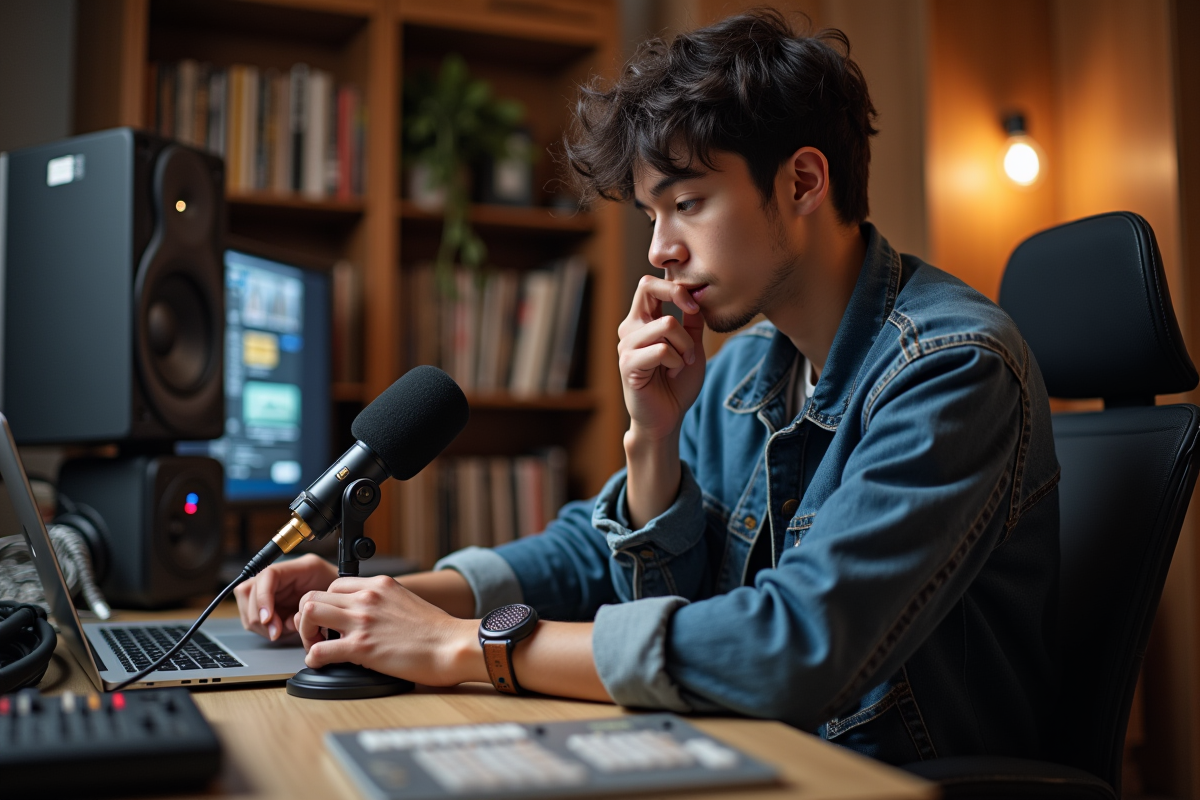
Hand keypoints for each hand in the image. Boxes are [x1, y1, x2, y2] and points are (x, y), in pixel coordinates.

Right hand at [234, 553, 336, 640]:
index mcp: (300, 567)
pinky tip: (279, 630)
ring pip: (247, 602)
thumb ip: (308, 607)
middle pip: (249, 589)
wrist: (346, 606)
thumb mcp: (331, 598)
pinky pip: (254, 615)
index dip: (263, 597)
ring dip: (258, 622)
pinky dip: (262, 628)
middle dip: (258, 614)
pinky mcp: (272, 603)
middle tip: (274, 632)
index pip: (268, 575)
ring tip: (278, 632)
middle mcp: (284, 575)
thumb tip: (281, 623)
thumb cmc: (343, 598)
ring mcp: (275, 589)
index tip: (267, 619)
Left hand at [295, 575, 479, 685]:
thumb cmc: (438, 631)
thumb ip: (384, 603)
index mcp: (380, 585)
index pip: (334, 584)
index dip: (327, 604)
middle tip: (317, 635)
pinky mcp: (362, 647)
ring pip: (309, 613)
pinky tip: (321, 663)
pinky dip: (313, 658)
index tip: (331, 621)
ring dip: (305, 633)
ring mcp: (363, 620)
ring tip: (315, 646)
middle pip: (314, 595)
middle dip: (308, 617)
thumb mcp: (407, 601)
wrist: (453, 645)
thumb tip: (370, 617)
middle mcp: (367, 597)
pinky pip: (319, 649)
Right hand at [617, 275, 706, 442]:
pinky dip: (677, 361)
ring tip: (683, 362)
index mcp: (643, 320)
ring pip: (666, 324)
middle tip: (692, 313)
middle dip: (677, 294)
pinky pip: (662, 350)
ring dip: (685, 345)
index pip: (649, 284)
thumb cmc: (677, 383)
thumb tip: (696, 295)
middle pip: (647, 287)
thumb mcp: (691, 346)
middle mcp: (630, 328)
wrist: (666, 417)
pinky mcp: (628, 364)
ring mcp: (626, 345)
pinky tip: (672, 372)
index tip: (694, 306)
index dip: (676, 286)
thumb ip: (692, 321)